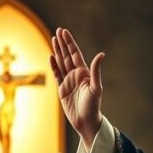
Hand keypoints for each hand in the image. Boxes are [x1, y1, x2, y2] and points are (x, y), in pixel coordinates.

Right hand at [50, 27, 104, 150]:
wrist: (86, 122)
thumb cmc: (93, 106)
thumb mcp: (96, 88)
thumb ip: (96, 71)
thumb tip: (101, 54)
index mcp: (83, 73)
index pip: (74, 54)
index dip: (69, 43)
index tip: (64, 32)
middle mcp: (76, 75)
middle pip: (67, 56)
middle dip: (62, 43)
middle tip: (58, 31)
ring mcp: (68, 81)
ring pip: (61, 63)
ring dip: (57, 51)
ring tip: (53, 40)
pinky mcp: (62, 89)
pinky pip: (57, 75)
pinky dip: (53, 66)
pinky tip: (51, 57)